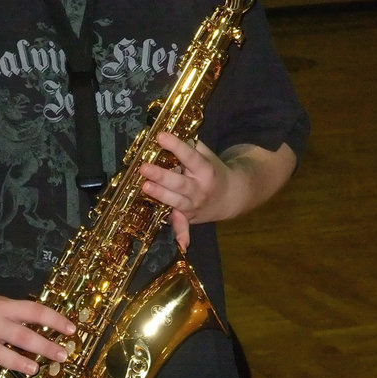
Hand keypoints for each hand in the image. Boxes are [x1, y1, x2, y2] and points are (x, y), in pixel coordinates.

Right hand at [0, 291, 75, 377]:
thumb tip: (50, 324)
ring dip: (18, 362)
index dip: (54, 320)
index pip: (34, 311)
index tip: (71, 330)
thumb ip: (21, 314)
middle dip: (43, 345)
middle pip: (21, 335)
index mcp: (5, 307)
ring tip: (34, 370)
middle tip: (62, 355)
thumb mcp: (2, 303)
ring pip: (0, 353)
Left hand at [139, 132, 232, 250]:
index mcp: (205, 170)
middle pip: (180, 182)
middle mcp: (200, 189)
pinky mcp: (189, 217)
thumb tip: (167, 133)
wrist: (232, 196)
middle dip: (162, 176)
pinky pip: (185, 226)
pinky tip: (181, 244)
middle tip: (144, 167)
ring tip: (145, 186)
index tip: (160, 136)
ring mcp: (194, 205)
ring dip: (161, 196)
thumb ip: (190, 146)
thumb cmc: (212, 170)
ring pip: (176, 201)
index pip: (189, 156)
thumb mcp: (206, 155)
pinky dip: (183, 234)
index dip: (175, 146)